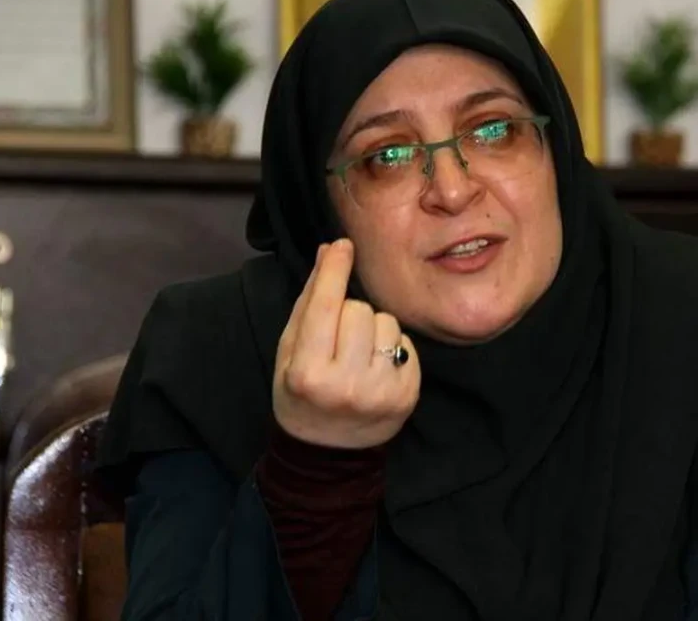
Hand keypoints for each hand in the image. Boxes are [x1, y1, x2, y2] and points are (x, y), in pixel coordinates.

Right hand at [273, 238, 420, 448]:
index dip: (334, 271)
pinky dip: (392, 348)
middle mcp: (346, 385)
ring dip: (373, 329)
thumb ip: (309, 301)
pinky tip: (376, 368)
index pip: (325, 307)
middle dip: (349, 313)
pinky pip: (406, 344)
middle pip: (360, 310)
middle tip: (338, 337)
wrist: (326, 452)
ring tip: (358, 353)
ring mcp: (380, 393)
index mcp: (308, 373)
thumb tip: (328, 251)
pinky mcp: (407, 397)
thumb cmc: (301, 393)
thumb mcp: (290, 350)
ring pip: (387, 323)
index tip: (343, 245)